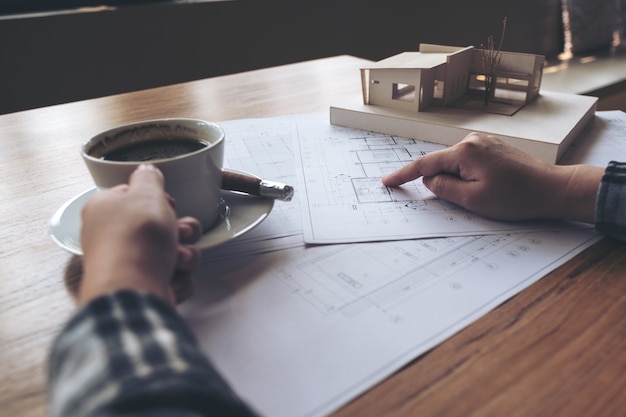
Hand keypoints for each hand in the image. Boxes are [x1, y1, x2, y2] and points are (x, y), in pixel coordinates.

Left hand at [78, 164, 201, 305]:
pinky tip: (169, 279)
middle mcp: (114, 237)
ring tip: (177, 259)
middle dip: (180, 230)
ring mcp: (130, 265)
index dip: (158, 200)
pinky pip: (175, 278)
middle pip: (161, 226)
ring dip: (184, 255)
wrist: (133, 289)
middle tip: (178, 232)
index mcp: (107, 210)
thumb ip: (148, 177)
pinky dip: (178, 279)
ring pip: (174, 252)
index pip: (136, 197)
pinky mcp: (145, 287)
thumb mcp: (146, 193)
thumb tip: (147, 170)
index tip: (167, 203)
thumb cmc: (136, 239)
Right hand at [382, 133, 602, 222]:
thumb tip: (430, 180)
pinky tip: (488, 189)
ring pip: (455, 166)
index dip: (403, 175)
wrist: (552, 189)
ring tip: (487, 196)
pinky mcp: (492, 148)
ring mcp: (483, 142)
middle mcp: (472, 140)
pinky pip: (467, 163)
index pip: (424, 165)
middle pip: (441, 165)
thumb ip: (444, 188)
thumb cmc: (516, 197)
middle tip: (469, 201)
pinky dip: (468, 177)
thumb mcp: (473, 200)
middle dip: (444, 184)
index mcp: (464, 151)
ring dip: (459, 182)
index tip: (387, 182)